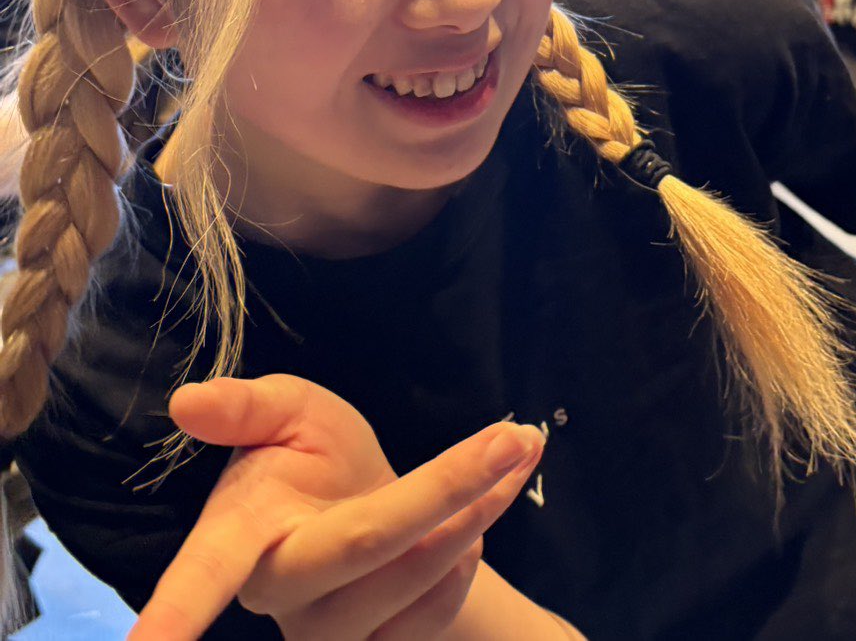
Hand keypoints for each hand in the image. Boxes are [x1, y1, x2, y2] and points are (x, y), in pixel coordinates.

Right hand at [129, 375, 544, 640]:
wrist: (363, 508)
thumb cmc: (314, 457)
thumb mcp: (289, 411)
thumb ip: (246, 407)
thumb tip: (185, 403)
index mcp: (241, 537)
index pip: (204, 575)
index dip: (172, 614)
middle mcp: (282, 598)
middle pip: (372, 543)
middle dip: (450, 485)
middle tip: (517, 437)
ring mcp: (332, 636)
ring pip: (420, 577)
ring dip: (477, 510)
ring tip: (506, 456)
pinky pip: (443, 609)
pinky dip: (478, 546)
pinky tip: (488, 505)